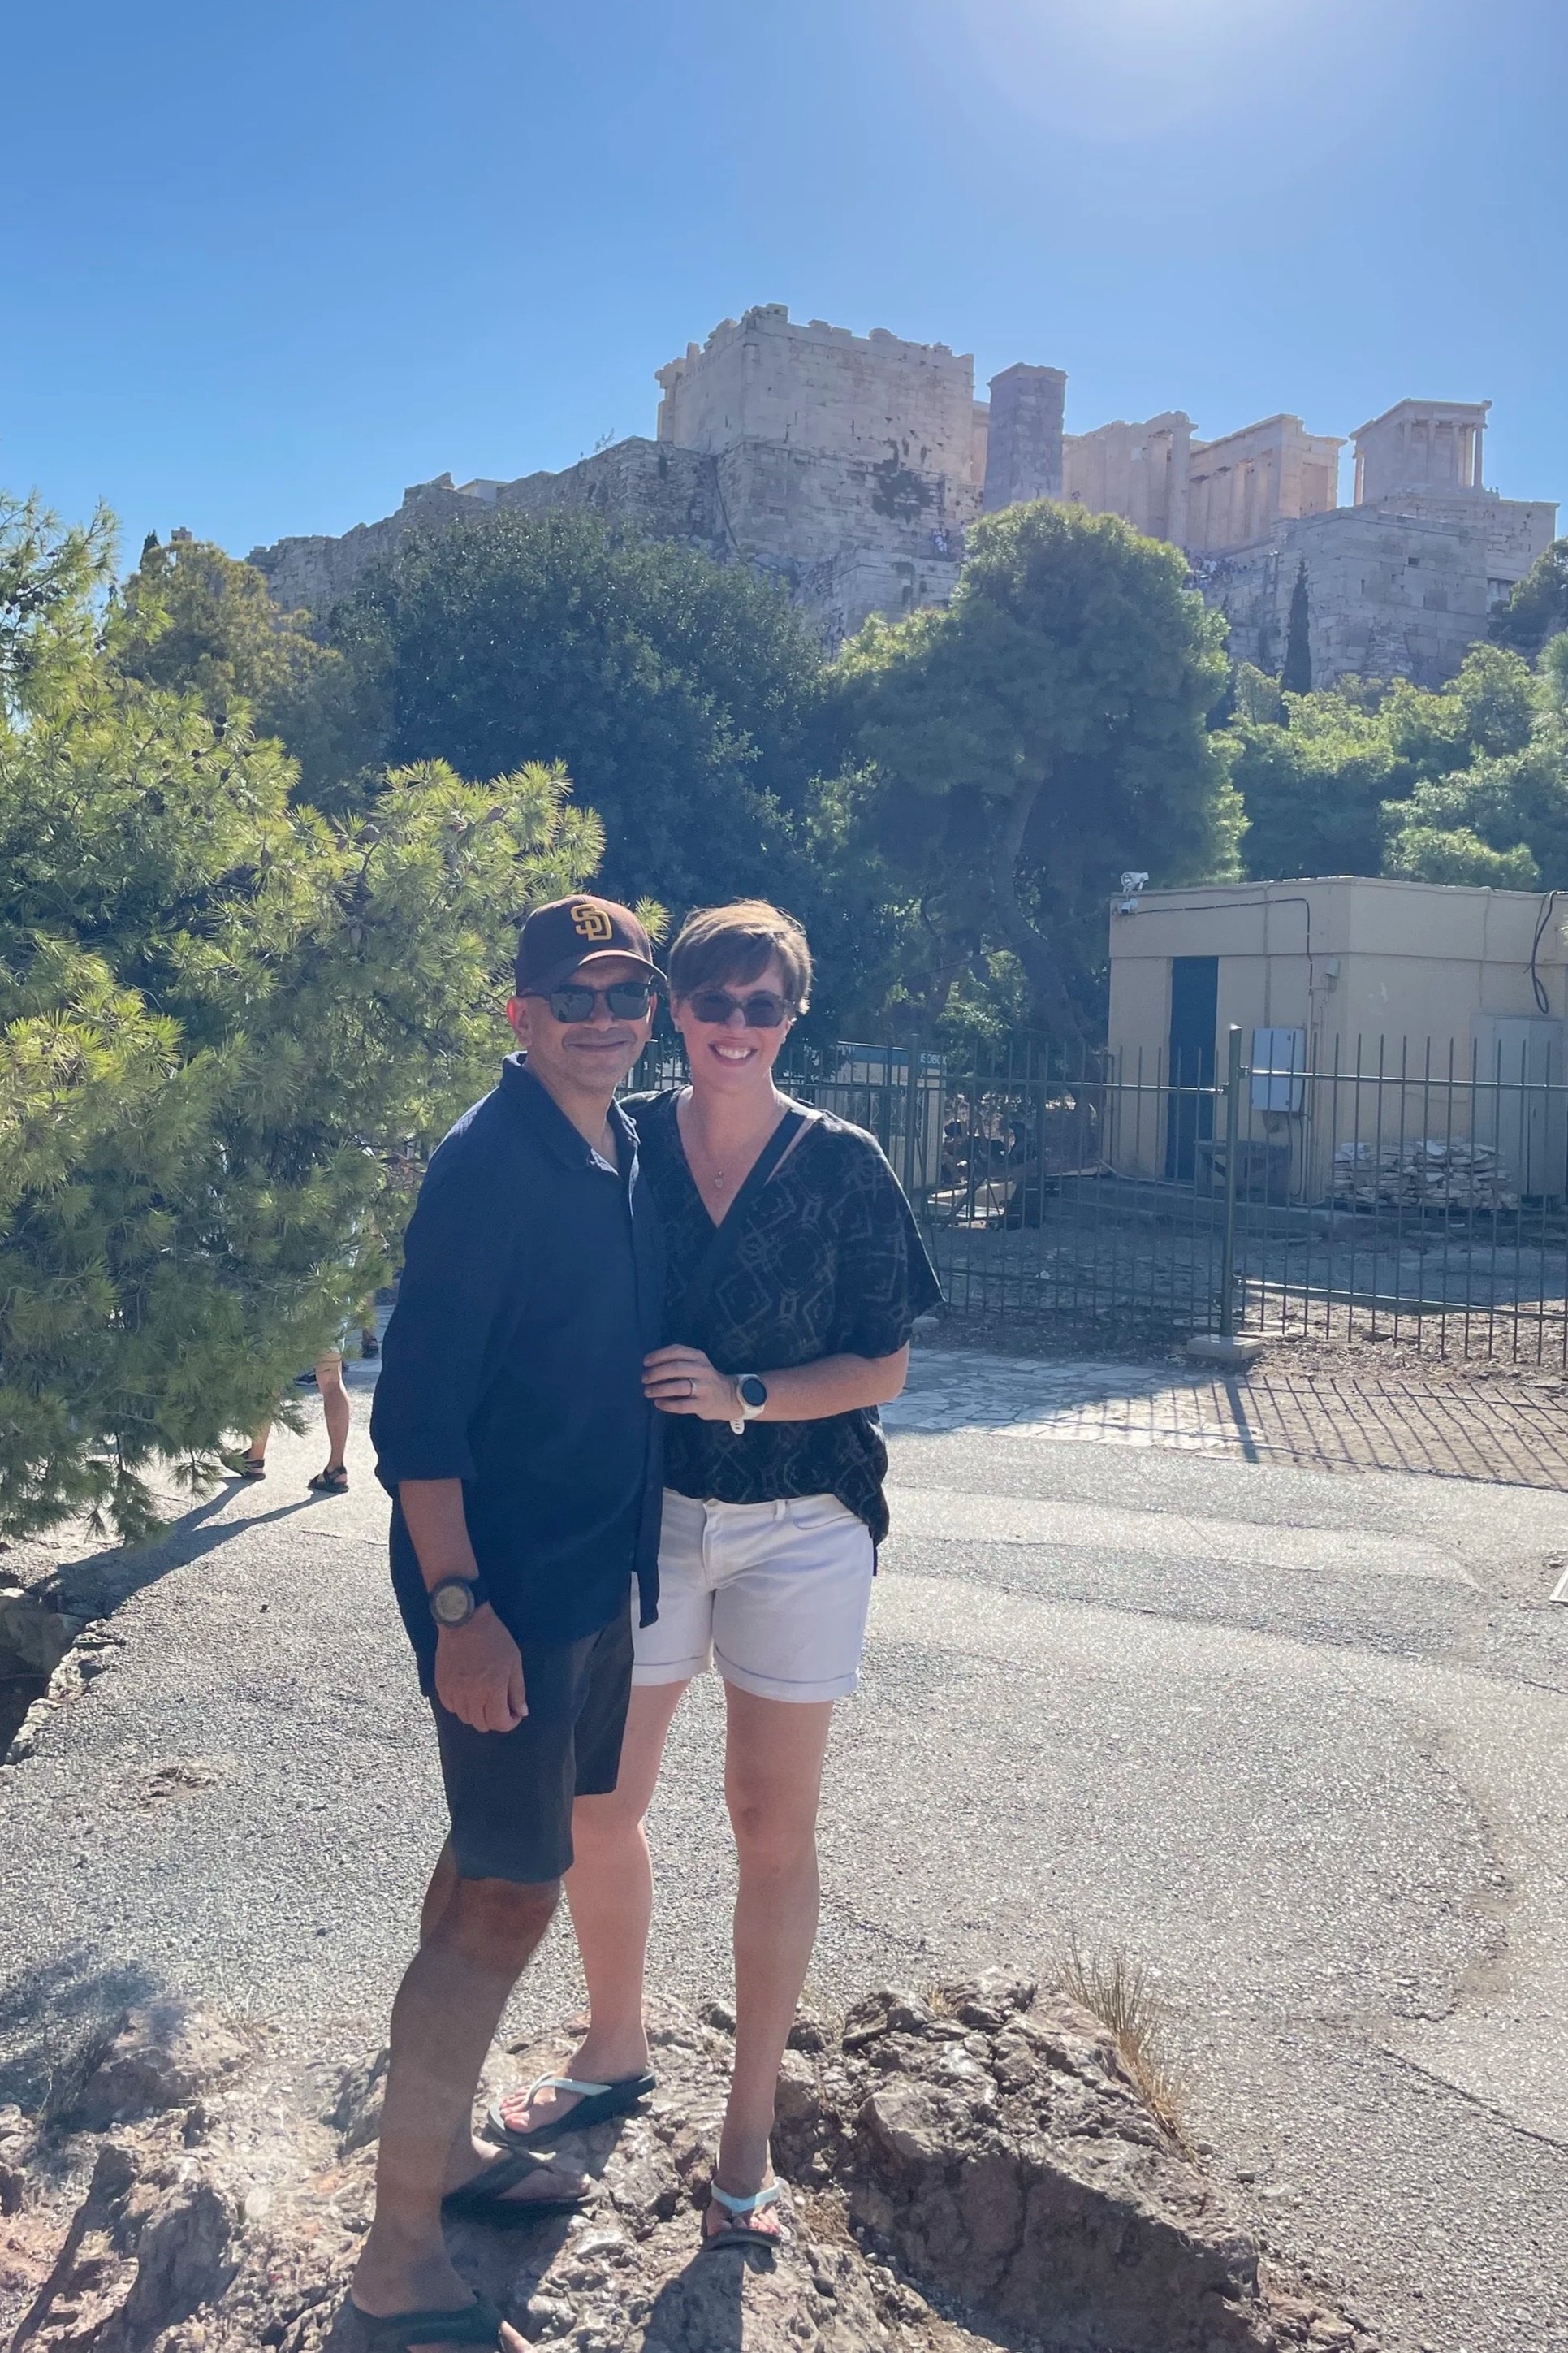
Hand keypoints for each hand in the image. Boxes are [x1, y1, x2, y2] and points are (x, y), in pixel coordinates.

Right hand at [435, 1607, 526, 1731]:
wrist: (464, 1621)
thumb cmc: (494, 1639)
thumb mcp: (514, 1662)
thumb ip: (517, 1691)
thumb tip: (522, 1712)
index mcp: (492, 1690)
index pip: (500, 1723)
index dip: (510, 1723)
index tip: (514, 1713)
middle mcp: (471, 1696)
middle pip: (482, 1725)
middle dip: (495, 1720)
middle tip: (500, 1706)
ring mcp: (454, 1692)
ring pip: (465, 1719)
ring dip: (477, 1714)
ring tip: (484, 1700)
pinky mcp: (441, 1686)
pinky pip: (450, 1707)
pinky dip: (460, 1706)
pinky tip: (467, 1694)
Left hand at [642, 1345, 738, 1420]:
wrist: (729, 1397)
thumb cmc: (705, 1379)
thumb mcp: (697, 1364)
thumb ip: (679, 1362)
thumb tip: (651, 1366)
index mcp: (698, 1357)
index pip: (676, 1351)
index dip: (658, 1355)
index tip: (645, 1362)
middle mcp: (702, 1370)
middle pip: (675, 1368)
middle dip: (656, 1373)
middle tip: (644, 1379)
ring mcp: (704, 1387)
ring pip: (678, 1386)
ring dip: (659, 1389)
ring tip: (647, 1391)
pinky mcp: (703, 1404)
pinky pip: (682, 1405)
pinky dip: (667, 1404)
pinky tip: (658, 1403)